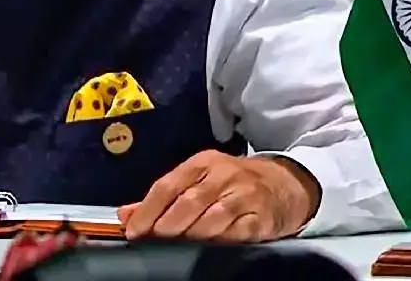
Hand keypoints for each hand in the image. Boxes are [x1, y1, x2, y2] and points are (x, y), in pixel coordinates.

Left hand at [117, 150, 318, 242]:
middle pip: (189, 202)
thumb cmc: (233, 183)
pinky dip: (220, 242)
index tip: (133, 230)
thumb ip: (163, 198)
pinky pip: (237, 233)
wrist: (285, 183)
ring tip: (178, 247)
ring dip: (192, 235)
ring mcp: (245, 195)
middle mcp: (224, 175)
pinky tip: (209, 248)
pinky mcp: (262, 217)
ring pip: (213, 218)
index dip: (147, 209)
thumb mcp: (199, 180)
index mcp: (203, 162)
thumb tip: (125, 214)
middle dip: (167, 224)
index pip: (168, 184)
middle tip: (154, 240)